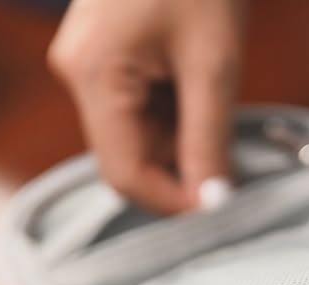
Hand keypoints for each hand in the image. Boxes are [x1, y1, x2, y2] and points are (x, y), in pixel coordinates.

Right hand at [48, 0, 245, 213]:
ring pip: (135, 134)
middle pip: (127, 156)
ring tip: (217, 105)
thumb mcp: (213, 61)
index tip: (218, 204)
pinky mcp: (105, 55)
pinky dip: (173, 114)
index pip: (123, 174)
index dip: (172, 200)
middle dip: (179, 169)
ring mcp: (88, 63)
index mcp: (94, 75)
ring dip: (180, 140)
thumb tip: (212, 199)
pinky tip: (201, 90)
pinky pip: (137, 106)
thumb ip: (209, 137)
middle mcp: (78, 73)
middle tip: (230, 164)